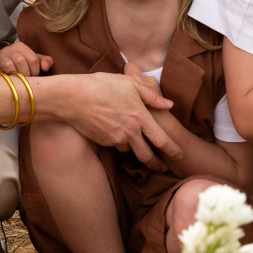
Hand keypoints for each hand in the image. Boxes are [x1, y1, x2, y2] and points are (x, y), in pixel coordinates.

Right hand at [0, 41, 51, 77]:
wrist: (3, 73)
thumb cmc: (22, 68)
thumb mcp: (35, 63)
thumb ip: (46, 62)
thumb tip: (45, 67)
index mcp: (20, 46)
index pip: (33, 59)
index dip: (35, 71)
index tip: (33, 76)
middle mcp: (8, 49)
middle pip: (21, 61)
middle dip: (26, 74)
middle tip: (26, 81)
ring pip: (11, 66)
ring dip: (17, 77)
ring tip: (19, 82)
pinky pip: (1, 72)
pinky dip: (9, 78)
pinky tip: (11, 81)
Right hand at [57, 72, 176, 169]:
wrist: (72, 97)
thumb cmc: (102, 85)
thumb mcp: (130, 84)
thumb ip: (151, 95)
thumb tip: (169, 104)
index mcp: (140, 117)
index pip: (162, 139)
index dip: (173, 150)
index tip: (180, 156)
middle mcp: (129, 132)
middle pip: (147, 155)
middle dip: (156, 164)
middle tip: (162, 168)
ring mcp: (115, 139)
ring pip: (130, 151)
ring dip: (135, 152)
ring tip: (139, 151)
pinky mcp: (103, 142)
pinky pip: (116, 146)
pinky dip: (120, 144)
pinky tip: (118, 136)